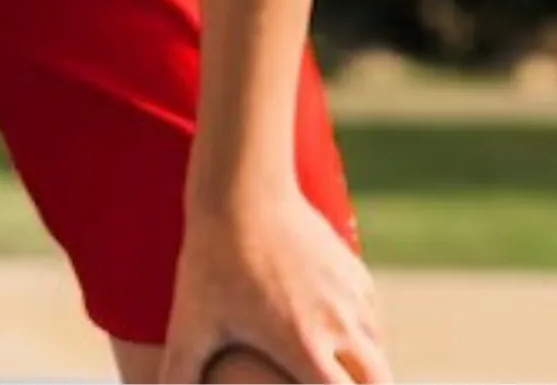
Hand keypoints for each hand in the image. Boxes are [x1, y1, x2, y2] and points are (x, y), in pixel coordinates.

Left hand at [161, 180, 388, 382]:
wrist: (241, 190)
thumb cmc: (211, 260)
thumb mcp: (190, 324)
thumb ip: (178, 372)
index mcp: (305, 348)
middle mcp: (340, 324)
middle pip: (379, 380)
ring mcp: (351, 294)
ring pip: (377, 345)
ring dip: (365, 364)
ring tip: (344, 375)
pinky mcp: (352, 268)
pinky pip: (370, 312)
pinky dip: (363, 330)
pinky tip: (342, 334)